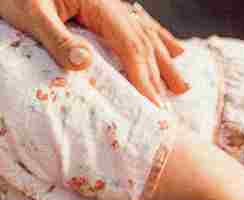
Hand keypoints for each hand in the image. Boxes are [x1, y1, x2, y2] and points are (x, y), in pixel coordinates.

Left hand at [0, 0, 187, 105]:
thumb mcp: (30, 14)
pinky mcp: (102, 6)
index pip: (128, 43)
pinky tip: (174, 50)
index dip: (143, 76)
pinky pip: (139, 24)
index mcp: (96, 1)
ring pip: (146, 33)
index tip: (154, 107)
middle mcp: (108, 1)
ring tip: (182, 88)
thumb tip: (87, 64)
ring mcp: (108, 2)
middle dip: (158, 77)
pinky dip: (159, 39)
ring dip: (165, 62)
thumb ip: (58, 38)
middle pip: (142, 41)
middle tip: (166, 113)